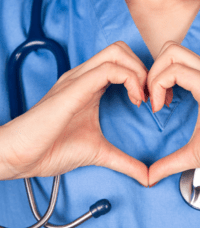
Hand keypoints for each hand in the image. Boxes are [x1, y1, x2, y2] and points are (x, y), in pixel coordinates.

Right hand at [0, 41, 148, 186]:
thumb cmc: (53, 150)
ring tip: (142, 98)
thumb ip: (125, 162)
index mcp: (89, 87)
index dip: (143, 77)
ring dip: (138, 72)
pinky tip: (135, 101)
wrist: (21, 156)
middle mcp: (84, 77)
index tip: (151, 102)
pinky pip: (108, 70)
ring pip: (117, 53)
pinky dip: (130, 79)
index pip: (122, 63)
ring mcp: (78, 79)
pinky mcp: (73, 88)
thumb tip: (146, 177)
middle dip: (143, 69)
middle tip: (150, 96)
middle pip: (121, 50)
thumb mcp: (99, 153)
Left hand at [148, 41, 199, 185]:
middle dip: (150, 73)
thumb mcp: (194, 154)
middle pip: (170, 50)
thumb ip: (169, 162)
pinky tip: (162, 108)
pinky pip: (177, 71)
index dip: (155, 81)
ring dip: (153, 77)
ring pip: (171, 53)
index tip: (153, 106)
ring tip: (156, 105)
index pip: (172, 63)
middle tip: (150, 100)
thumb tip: (150, 177)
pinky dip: (160, 84)